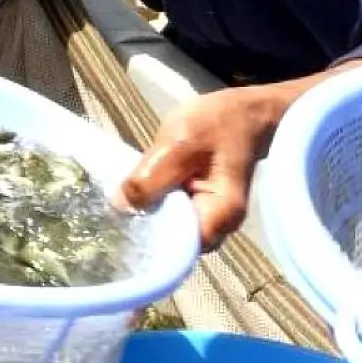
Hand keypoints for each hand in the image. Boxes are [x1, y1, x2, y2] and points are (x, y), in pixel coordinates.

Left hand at [119, 87, 279, 249]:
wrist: (246, 113)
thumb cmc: (220, 122)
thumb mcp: (179, 142)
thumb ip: (150, 177)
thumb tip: (119, 208)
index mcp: (220, 216)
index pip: (174, 249)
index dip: (144, 236)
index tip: (118, 221)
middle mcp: (219, 229)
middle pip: (171, 244)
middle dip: (143, 226)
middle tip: (114, 207)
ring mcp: (211, 223)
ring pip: (169, 231)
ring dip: (148, 215)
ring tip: (125, 197)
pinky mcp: (201, 212)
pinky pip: (173, 219)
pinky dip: (156, 207)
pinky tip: (141, 192)